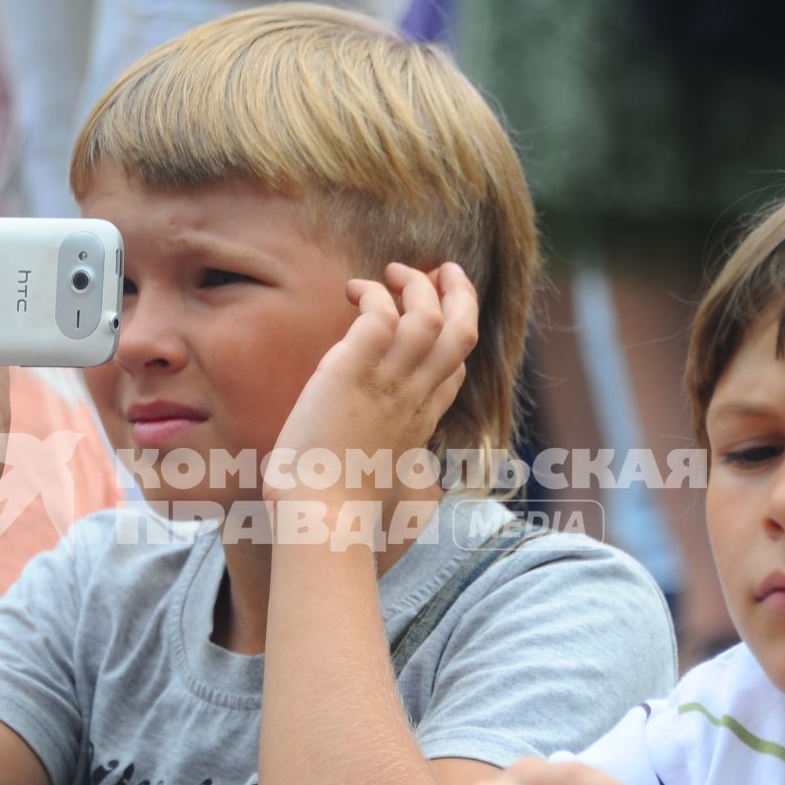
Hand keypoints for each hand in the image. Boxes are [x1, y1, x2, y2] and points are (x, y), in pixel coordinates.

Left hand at [264, 262, 477, 507]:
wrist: (323, 515)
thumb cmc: (335, 507)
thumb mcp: (371, 473)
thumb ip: (374, 449)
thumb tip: (359, 448)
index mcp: (419, 423)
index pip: (453, 372)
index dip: (451, 340)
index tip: (434, 321)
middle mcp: (414, 398)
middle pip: (462, 333)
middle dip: (460, 294)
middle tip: (441, 270)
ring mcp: (389, 383)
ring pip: (429, 315)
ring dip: (416, 284)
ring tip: (392, 273)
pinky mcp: (355, 369)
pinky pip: (380, 313)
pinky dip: (372, 293)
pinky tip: (352, 292)